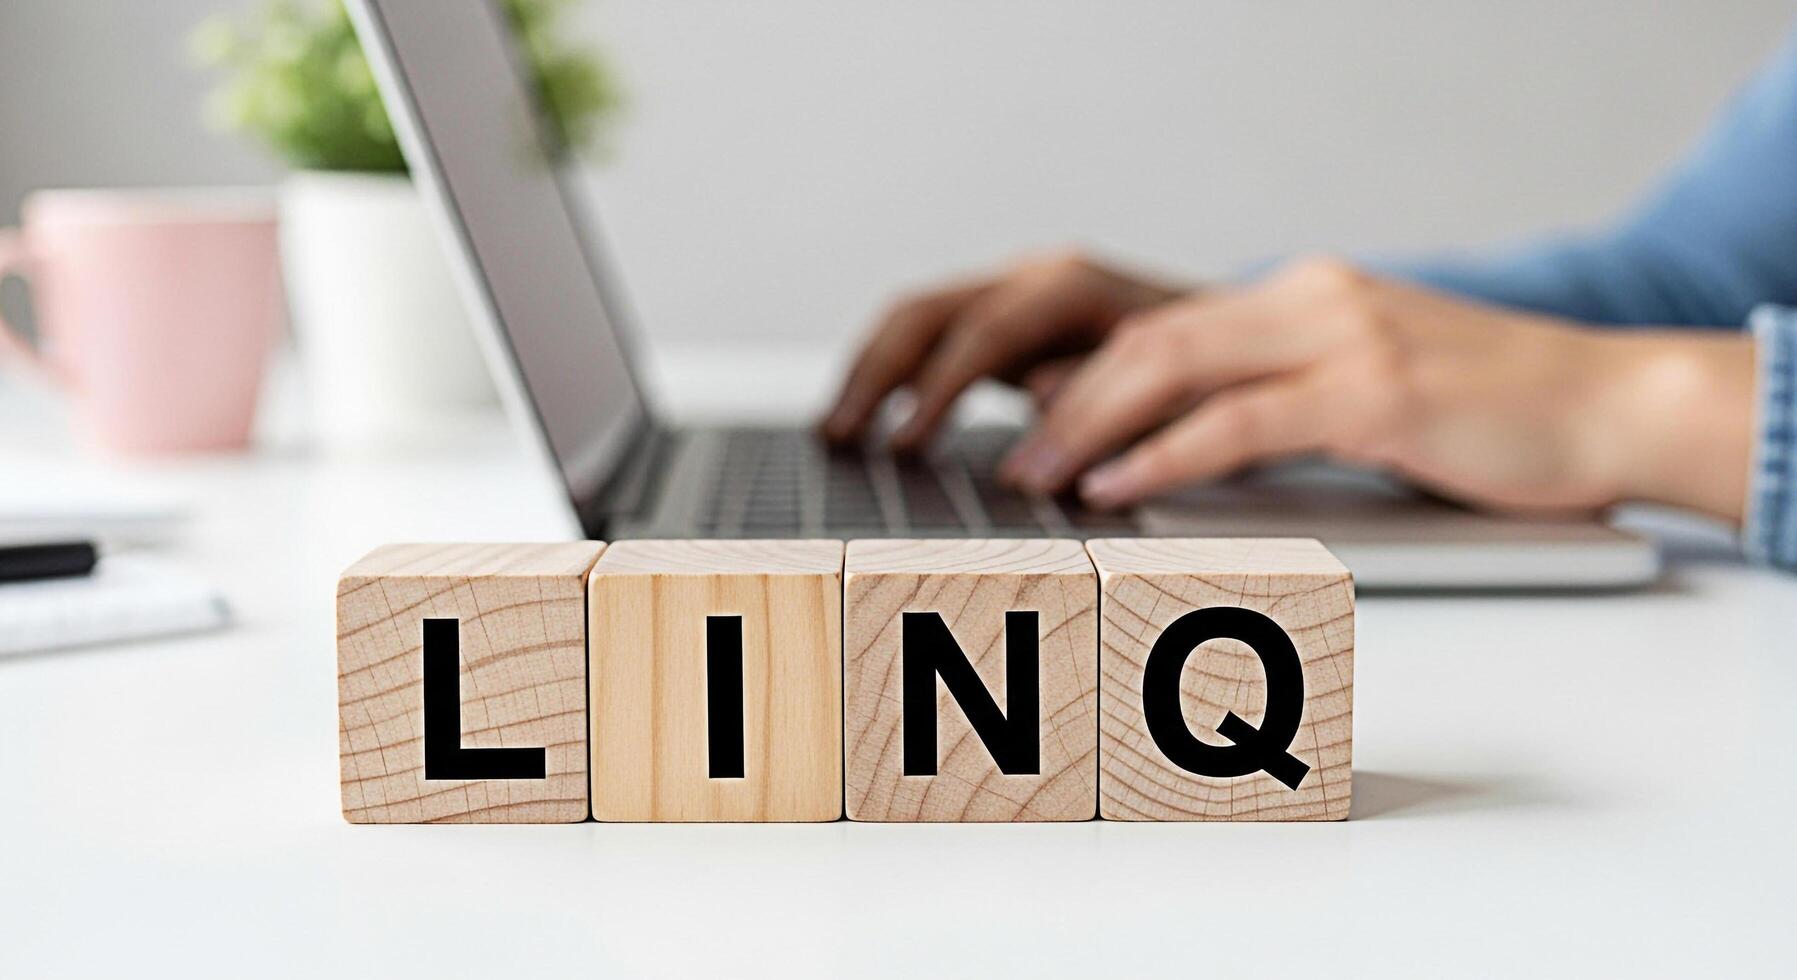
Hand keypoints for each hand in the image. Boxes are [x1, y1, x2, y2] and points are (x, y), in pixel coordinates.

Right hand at [820, 251, 1183, 450]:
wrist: (1236, 338)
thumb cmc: (1208, 373)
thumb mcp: (1173, 387)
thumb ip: (1107, 392)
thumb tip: (1036, 396)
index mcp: (1076, 286)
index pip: (987, 330)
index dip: (940, 390)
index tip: (906, 446)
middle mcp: (1036, 276)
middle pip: (931, 309)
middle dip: (879, 374)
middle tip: (844, 438)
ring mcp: (1015, 291)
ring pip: (916, 316)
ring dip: (870, 372)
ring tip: (836, 433)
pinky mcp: (1003, 317)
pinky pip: (928, 334)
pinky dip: (888, 374)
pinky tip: (864, 419)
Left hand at [1000, 257, 1755, 522]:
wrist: (1616, 403)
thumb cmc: (1496, 413)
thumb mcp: (1375, 382)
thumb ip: (1288, 392)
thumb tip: (1191, 430)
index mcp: (1307, 296)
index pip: (1166, 324)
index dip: (1086, 372)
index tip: (1028, 417)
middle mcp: (1312, 300)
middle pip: (1151, 339)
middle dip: (1067, 400)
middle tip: (1013, 455)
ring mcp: (1341, 338)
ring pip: (1175, 368)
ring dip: (1090, 426)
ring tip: (1036, 474)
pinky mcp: (1371, 392)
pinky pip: (1237, 423)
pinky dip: (1161, 455)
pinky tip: (1116, 485)